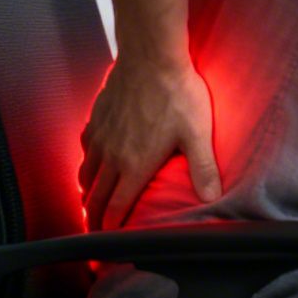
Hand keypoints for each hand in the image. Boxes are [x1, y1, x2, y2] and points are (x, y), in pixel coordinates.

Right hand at [77, 56, 222, 231]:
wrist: (151, 56)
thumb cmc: (177, 94)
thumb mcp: (197, 134)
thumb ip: (203, 168)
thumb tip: (212, 198)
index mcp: (135, 165)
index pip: (117, 206)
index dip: (111, 227)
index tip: (108, 241)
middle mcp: (112, 155)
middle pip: (96, 194)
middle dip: (94, 216)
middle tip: (92, 231)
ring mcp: (101, 135)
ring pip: (87, 171)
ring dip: (87, 191)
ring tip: (88, 201)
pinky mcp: (97, 116)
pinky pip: (85, 145)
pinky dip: (85, 160)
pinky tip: (90, 159)